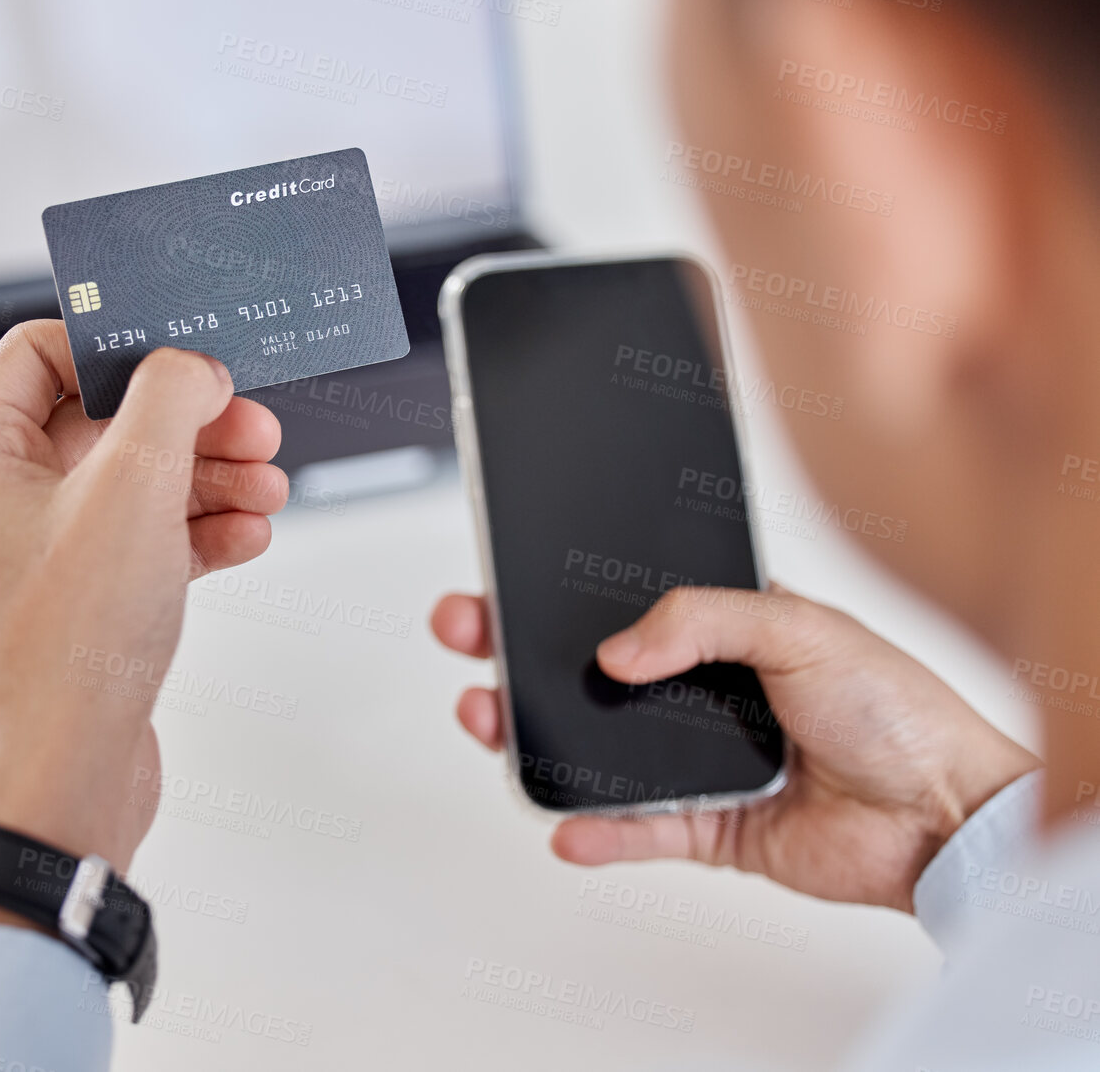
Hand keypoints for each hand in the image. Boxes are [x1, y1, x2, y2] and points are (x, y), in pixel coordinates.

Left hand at [0, 321, 287, 878]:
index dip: (120, 348)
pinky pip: (139, 542)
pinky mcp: (75, 605)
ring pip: (130, 483)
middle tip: (255, 426)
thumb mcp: (133, 490)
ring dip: (206, 476)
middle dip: (188, 422)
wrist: (66, 779)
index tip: (190, 361)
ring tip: (269, 488)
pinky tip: (247, 536)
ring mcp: (33, 557)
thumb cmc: (69, 647)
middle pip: (99, 420)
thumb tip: (192, 367)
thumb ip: (169, 400)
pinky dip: (195, 532)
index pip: (39, 353)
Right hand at [431, 585, 1039, 911]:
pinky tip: (567, 824)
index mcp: (721, 629)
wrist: (945, 816)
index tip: (502, 582)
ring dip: (537, 738)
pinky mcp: (705, 827)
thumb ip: (703, 621)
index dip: (557, 595)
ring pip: (595, 750)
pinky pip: (634, 828)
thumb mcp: (802, 627)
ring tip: (494, 721)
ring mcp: (696, 761)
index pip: (618, 604)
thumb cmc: (898, 710)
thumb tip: (619, 648)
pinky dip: (598, 832)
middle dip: (517, 657)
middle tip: (469, 639)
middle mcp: (699, 692)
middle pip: (586, 675)